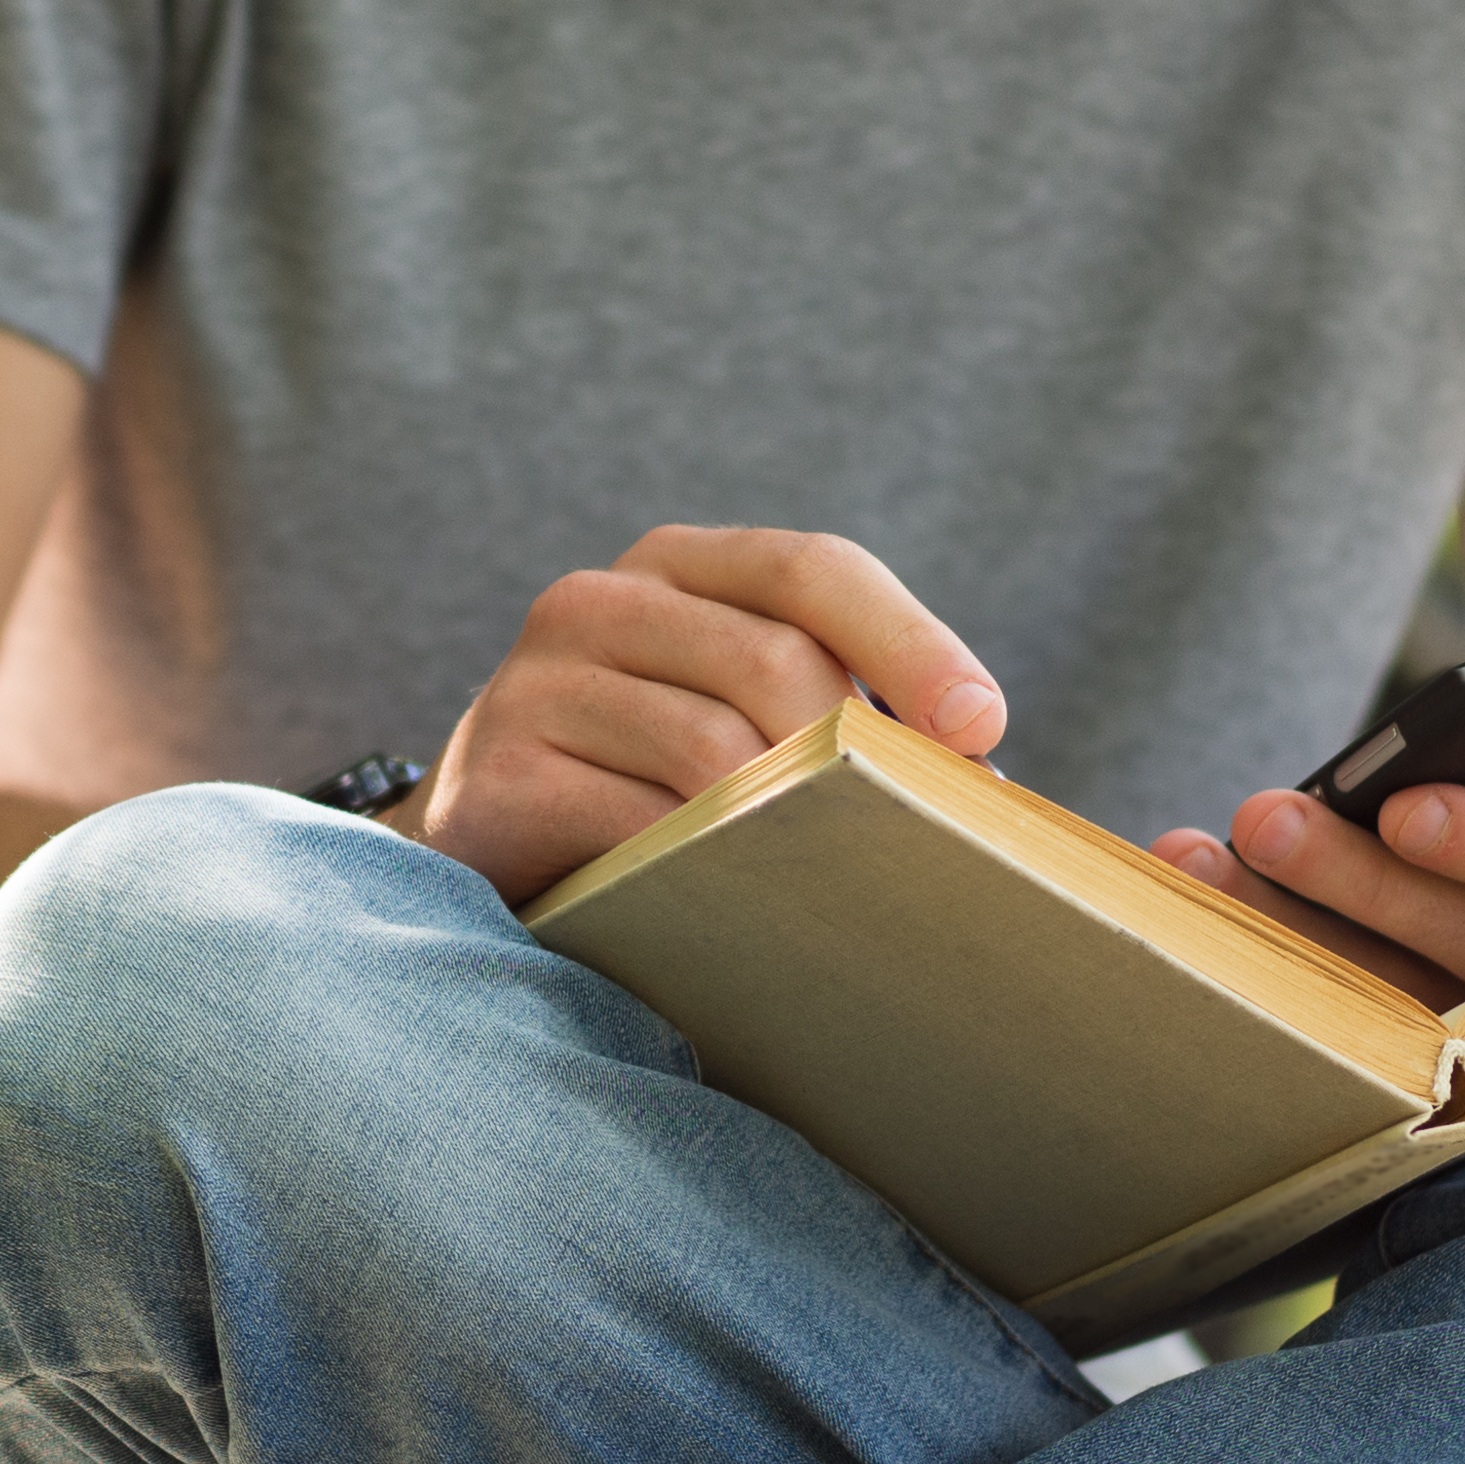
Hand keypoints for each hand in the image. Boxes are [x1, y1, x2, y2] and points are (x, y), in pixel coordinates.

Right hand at [411, 526, 1004, 907]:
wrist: (483, 844)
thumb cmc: (650, 780)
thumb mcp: (735, 713)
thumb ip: (829, 707)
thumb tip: (979, 775)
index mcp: (677, 565)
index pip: (812, 569)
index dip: (910, 641)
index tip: (981, 726)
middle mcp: (598, 600)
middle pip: (773, 661)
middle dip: (854, 756)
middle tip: (900, 836)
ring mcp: (535, 681)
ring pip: (712, 748)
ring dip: (785, 823)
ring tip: (823, 876)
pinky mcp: (497, 774)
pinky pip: (637, 825)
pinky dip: (701, 868)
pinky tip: (725, 898)